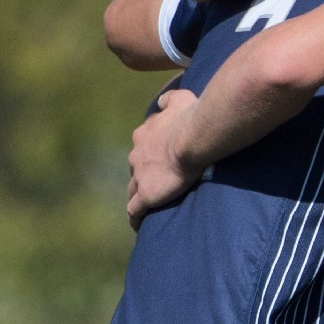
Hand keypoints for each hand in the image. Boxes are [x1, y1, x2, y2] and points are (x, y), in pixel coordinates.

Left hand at [126, 90, 201, 228]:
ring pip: (132, 189)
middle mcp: (136, 155)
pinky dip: (136, 217)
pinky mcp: (145, 195)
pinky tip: (139, 224)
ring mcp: (139, 176)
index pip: (142, 147)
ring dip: (138, 195)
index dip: (150, 154)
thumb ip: (169, 98)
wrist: (191, 139)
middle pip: (135, 169)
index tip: (160, 159)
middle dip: (143, 174)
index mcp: (144, 135)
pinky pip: (135, 211)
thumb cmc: (189, 118)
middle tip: (158, 181)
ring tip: (149, 204)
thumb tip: (161, 100)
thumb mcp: (180, 99)